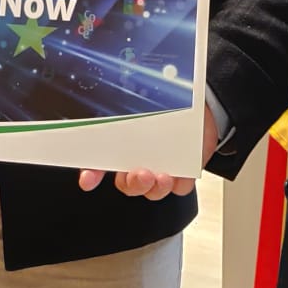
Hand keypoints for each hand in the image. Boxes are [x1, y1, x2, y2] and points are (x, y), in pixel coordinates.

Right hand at [76, 105, 214, 199]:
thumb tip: (94, 97)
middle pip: (127, 183)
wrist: (200, 100)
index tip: (88, 179)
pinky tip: (180, 172)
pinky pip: (181, 187)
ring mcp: (162, 167)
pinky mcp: (185, 172)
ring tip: (162, 176)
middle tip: (140, 173)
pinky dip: (180, 182)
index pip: (98, 164)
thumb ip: (117, 105)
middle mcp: (140, 160)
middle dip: (131, 183)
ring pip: (153, 191)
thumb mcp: (138, 100)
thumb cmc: (165, 100)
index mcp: (122, 144)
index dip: (91, 174)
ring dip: (155, 188)